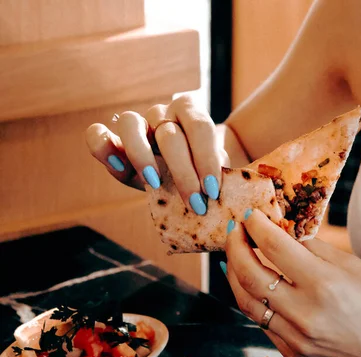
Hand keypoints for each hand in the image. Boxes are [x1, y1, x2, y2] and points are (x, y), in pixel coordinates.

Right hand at [85, 95, 227, 214]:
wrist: (189, 172)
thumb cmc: (205, 173)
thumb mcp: (216, 174)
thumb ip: (218, 178)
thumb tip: (228, 198)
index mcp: (192, 114)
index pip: (200, 127)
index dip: (206, 156)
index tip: (212, 189)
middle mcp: (164, 115)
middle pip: (170, 134)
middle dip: (183, 172)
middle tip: (195, 203)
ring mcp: (138, 125)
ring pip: (131, 124)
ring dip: (142, 156)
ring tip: (154, 182)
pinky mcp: (115, 142)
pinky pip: (98, 134)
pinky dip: (102, 147)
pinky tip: (117, 165)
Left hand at [224, 209, 360, 356]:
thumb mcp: (353, 266)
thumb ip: (312, 249)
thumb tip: (279, 232)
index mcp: (324, 284)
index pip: (273, 246)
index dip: (255, 226)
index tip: (248, 215)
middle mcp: (304, 314)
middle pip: (249, 275)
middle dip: (235, 248)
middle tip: (234, 233)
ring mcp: (295, 339)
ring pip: (247, 303)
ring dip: (235, 276)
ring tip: (235, 257)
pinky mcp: (293, 355)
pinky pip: (263, 324)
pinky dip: (255, 301)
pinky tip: (255, 287)